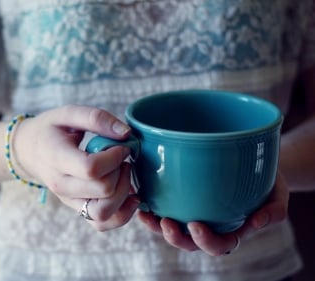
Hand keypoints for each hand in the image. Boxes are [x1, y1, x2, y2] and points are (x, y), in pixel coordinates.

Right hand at [14, 105, 140, 230]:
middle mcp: (61, 185)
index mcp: (56, 158)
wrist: (30, 151)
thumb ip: (97, 119)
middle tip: (122, 158)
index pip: (91, 169)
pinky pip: (102, 224)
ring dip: (124, 194)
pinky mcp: (78, 210)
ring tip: (124, 175)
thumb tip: (126, 133)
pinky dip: (122, 215)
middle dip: (122, 172)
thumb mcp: (68, 113)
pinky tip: (131, 196)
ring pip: (104, 213)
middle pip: (103, 191)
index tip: (120, 147)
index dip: (114, 158)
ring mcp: (69, 201)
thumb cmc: (51, 130)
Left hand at [138, 171, 288, 255]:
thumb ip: (275, 210)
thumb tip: (258, 223)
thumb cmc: (266, 180)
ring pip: (171, 227)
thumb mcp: (278, 193)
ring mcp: (192, 212)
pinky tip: (142, 193)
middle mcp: (209, 226)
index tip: (196, 225)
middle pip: (189, 242)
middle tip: (166, 223)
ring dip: (156, 225)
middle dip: (175, 237)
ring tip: (146, 214)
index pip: (218, 245)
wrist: (254, 161)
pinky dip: (151, 204)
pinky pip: (163, 206)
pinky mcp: (180, 198)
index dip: (205, 241)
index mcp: (230, 230)